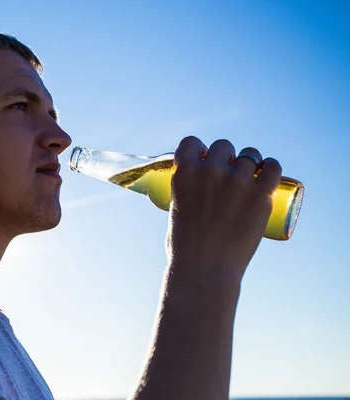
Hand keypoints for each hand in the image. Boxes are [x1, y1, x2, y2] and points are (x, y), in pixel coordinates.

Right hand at [167, 137, 281, 286]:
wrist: (204, 270)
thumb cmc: (185, 247)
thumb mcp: (176, 210)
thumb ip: (186, 192)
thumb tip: (197, 188)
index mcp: (184, 174)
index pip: (191, 142)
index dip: (199, 149)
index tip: (204, 158)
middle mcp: (210, 172)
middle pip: (223, 145)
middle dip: (225, 157)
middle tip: (228, 174)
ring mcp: (236, 182)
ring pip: (249, 155)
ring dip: (249, 164)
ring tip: (250, 178)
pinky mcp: (260, 195)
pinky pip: (272, 167)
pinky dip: (271, 168)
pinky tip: (268, 174)